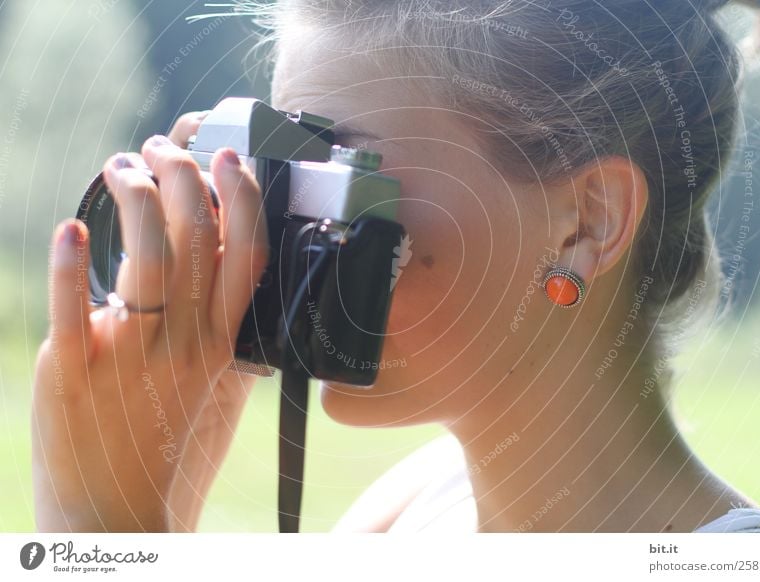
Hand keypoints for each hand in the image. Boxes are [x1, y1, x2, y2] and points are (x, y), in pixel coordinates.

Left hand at [32, 113, 267, 531]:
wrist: (123, 515)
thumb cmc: (173, 447)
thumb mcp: (216, 388)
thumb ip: (226, 332)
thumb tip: (228, 274)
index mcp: (222, 345)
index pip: (246, 258)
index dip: (242, 201)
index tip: (230, 158)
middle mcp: (185, 345)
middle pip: (196, 242)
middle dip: (182, 179)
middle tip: (162, 148)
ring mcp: (130, 359)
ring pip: (145, 262)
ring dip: (134, 201)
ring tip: (120, 167)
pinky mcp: (72, 374)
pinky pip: (73, 311)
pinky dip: (68, 266)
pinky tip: (68, 228)